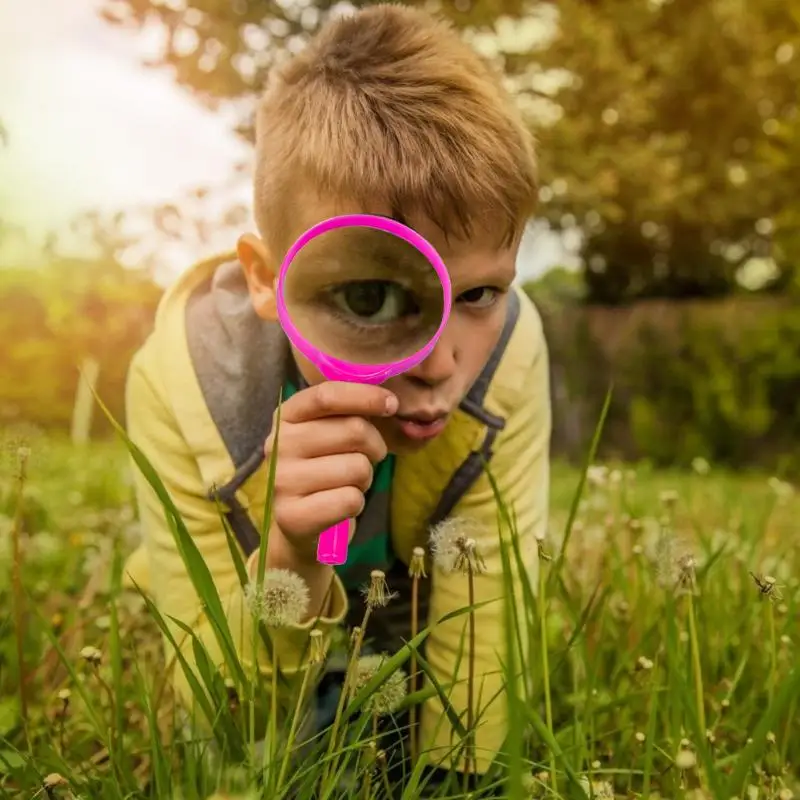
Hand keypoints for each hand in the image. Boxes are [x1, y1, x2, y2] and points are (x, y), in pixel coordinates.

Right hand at [264, 381, 397, 565]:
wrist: (299, 525)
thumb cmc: (325, 469)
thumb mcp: (330, 433)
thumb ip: (351, 412)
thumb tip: (391, 401)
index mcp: (286, 417)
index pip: (327, 395)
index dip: (365, 396)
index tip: (392, 405)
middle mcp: (278, 445)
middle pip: (353, 430)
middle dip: (374, 446)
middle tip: (365, 459)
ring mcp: (282, 481)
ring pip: (358, 467)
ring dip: (365, 478)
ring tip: (347, 484)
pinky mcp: (293, 516)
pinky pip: (351, 500)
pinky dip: (356, 503)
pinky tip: (340, 505)